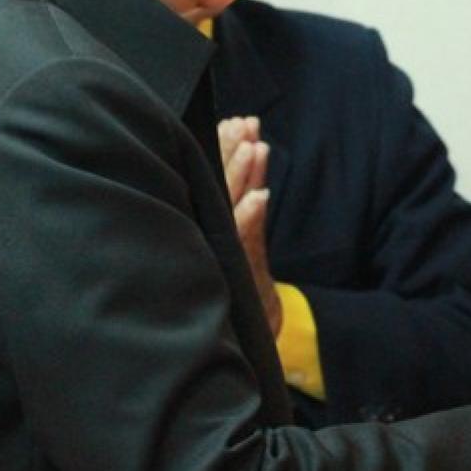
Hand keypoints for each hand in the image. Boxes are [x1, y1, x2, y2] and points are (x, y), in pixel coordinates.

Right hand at [218, 116, 281, 334]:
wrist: (238, 349)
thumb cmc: (233, 295)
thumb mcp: (237, 255)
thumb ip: (246, 216)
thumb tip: (254, 169)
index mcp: (209, 228)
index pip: (216, 181)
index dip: (224, 151)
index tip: (233, 121)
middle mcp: (212, 237)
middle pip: (220, 188)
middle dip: (231, 154)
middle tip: (242, 124)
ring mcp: (226, 255)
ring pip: (230, 208)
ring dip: (242, 176)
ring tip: (252, 145)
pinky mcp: (240, 277)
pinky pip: (244, 242)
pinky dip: (250, 218)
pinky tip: (260, 197)